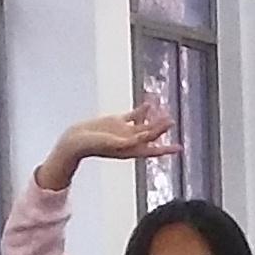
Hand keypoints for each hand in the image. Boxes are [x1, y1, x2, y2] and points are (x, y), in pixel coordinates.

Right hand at [40, 107, 173, 187]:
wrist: (75, 141)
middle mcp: (130, 141)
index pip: (152, 150)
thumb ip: (127, 140)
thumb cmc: (91, 146)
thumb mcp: (111, 143)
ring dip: (154, 119)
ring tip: (166, 112)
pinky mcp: (117, 122)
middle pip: (150, 134)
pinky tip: (150, 103)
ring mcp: (124, 131)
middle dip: (161, 129)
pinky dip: (142, 110)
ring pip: (144, 123)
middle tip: (172, 121)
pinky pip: (133, 115)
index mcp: (130, 150)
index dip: (166, 149)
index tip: (179, 148)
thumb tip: (144, 137)